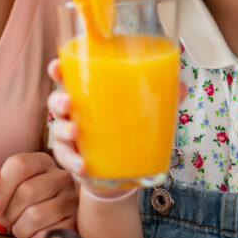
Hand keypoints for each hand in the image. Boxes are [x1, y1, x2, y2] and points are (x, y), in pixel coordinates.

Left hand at [0, 152, 77, 237]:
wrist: (24, 234)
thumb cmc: (7, 209)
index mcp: (41, 162)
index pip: (19, 165)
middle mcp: (61, 176)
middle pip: (27, 192)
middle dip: (7, 214)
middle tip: (5, 222)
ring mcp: (72, 199)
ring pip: (36, 215)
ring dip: (19, 229)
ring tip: (20, 227)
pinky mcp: (75, 223)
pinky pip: (46, 234)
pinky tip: (34, 235)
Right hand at [46, 60, 188, 175]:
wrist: (122, 171)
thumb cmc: (128, 129)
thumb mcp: (145, 111)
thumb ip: (162, 97)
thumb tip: (181, 86)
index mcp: (88, 95)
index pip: (68, 77)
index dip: (58, 70)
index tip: (57, 66)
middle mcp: (74, 114)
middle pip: (56, 101)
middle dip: (59, 100)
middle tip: (69, 102)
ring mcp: (70, 138)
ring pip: (57, 129)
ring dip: (64, 130)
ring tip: (76, 133)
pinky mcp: (73, 159)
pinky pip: (67, 159)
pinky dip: (73, 161)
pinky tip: (83, 164)